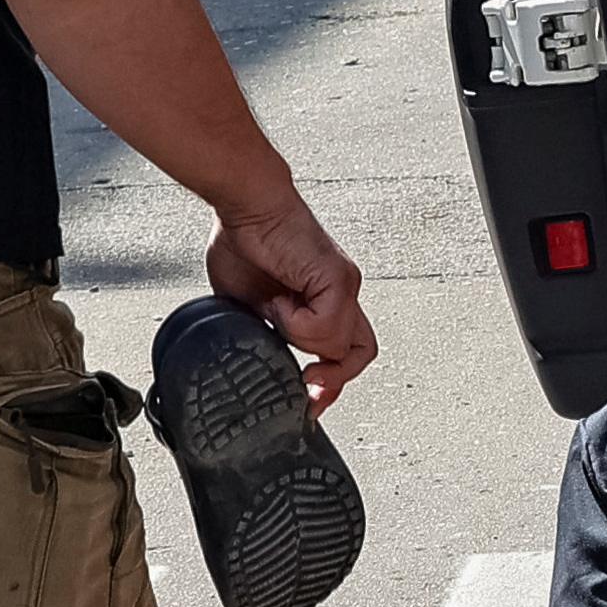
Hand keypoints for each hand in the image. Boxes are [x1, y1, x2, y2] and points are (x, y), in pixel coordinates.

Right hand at [207, 194, 377, 412]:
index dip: (332, 382)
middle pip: (361, 352)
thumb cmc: (244, 240)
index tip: (309, 402)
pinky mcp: (338, 277)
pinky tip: (278, 302)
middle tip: (307, 390)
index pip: (347, 352)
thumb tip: (259, 358)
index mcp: (323, 301)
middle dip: (333, 381)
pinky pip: (328, 325)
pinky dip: (298, 323)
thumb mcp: (248, 305)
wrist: (246, 204)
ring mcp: (345, 286)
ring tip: (275, 313)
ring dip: (300, 339)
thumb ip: (265, 331)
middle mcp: (342, 294)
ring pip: (342, 345)